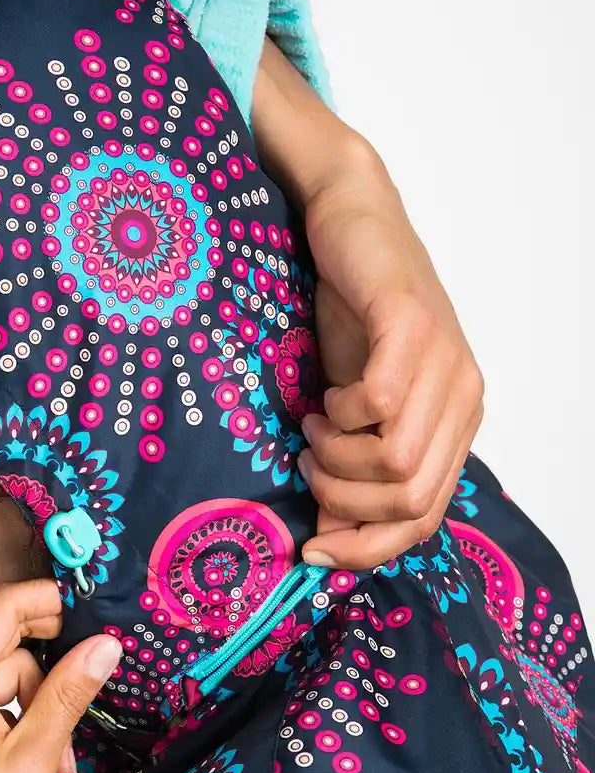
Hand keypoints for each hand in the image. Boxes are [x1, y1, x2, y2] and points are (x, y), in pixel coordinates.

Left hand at [0, 577, 121, 772]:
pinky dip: (19, 728)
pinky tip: (40, 768)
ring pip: (3, 683)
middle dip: (50, 678)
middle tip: (79, 721)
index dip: (49, 602)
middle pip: (7, 648)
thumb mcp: (36, 759)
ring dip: (40, 711)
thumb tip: (105, 643)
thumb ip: (69, 694)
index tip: (94, 616)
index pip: (1, 609)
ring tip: (59, 765)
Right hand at [295, 157, 485, 570]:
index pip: (423, 521)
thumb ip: (348, 474)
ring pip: (398, 461)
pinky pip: (382, 403)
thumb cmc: (348, 318)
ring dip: (338, 457)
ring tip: (314, 426)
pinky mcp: (415, 327)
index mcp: (453, 426)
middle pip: (410, 501)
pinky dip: (342, 412)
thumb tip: (326, 546)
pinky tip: (327, 395)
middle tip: (310, 462)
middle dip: (343, 500)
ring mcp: (445, 363)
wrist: (348, 223)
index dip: (366, 548)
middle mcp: (462, 400)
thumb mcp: (346, 412)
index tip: (311, 549)